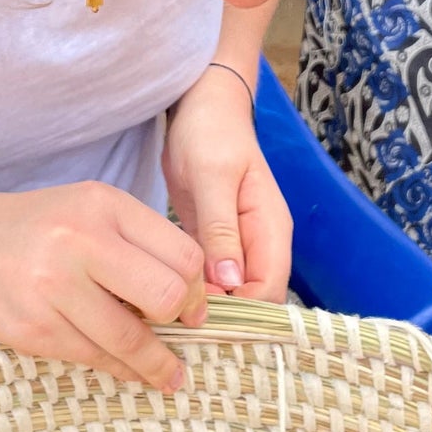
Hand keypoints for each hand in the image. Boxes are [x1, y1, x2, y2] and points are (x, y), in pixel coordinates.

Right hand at [0, 182, 206, 390]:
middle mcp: (80, 239)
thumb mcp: (85, 210)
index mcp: (102, 203)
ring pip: (131, 338)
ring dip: (157, 363)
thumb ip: (133, 239)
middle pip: (165, 293)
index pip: (179, 251)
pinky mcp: (33, 328)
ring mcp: (54, 285)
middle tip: (182, 329)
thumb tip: (189, 289)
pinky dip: (119, 369)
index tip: (194, 304)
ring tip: (169, 374)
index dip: (195, 286)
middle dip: (181, 318)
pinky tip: (130, 371)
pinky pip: (94, 357)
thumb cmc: (29, 230)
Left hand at [162, 64, 291, 301]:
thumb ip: (221, 229)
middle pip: (251, 300)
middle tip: (172, 327)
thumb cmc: (210, 133)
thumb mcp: (212, 177)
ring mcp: (237, 244)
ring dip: (202, 308)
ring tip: (162, 320)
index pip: (268, 292)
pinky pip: (211, 279)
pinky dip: (192, 292)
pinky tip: (162, 301)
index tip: (197, 322)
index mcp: (270, 229)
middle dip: (220, 317)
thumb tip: (231, 283)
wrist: (201, 104)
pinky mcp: (214, 242)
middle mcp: (259, 243)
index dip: (240, 314)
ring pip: (229, 294)